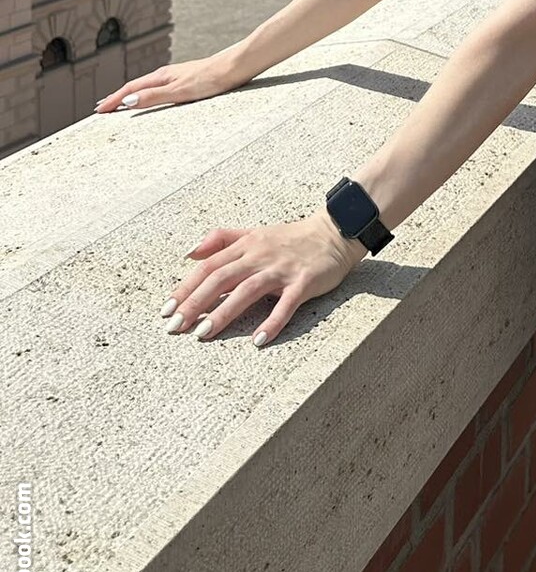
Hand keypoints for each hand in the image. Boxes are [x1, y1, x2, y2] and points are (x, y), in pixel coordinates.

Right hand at [95, 46, 250, 112]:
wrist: (234, 68)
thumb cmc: (210, 79)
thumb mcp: (180, 91)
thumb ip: (154, 96)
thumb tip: (128, 101)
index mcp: (161, 77)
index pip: (131, 89)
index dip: (114, 100)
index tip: (99, 110)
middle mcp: (166, 75)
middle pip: (135, 86)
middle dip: (117, 97)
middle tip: (102, 107)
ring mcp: (176, 77)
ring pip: (146, 87)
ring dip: (131, 95)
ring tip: (121, 103)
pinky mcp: (186, 81)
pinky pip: (158, 89)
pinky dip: (147, 94)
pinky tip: (152, 98)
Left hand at [160, 210, 367, 347]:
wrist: (334, 231)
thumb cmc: (291, 237)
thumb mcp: (254, 232)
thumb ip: (222, 239)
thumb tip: (189, 252)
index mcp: (247, 245)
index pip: (209, 266)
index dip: (186, 287)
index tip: (166, 309)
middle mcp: (260, 255)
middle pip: (222, 278)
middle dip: (196, 303)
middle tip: (175, 326)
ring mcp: (282, 269)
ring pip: (248, 290)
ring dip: (224, 313)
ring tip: (203, 334)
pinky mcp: (304, 282)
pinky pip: (286, 304)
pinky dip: (272, 322)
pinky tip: (258, 340)